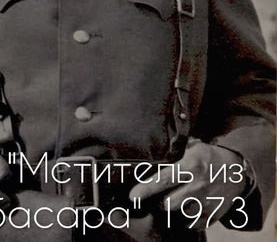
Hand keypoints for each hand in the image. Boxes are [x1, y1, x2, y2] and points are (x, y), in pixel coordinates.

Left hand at [129, 140, 246, 228]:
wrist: (237, 169)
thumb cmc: (208, 156)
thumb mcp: (193, 147)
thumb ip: (175, 150)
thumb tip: (154, 149)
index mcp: (191, 166)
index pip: (164, 179)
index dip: (147, 188)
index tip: (133, 196)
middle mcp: (198, 186)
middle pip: (169, 203)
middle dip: (160, 202)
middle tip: (158, 197)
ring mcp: (207, 202)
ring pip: (181, 214)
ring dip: (175, 210)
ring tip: (175, 200)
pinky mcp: (213, 215)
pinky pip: (193, 223)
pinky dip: (187, 218)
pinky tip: (187, 207)